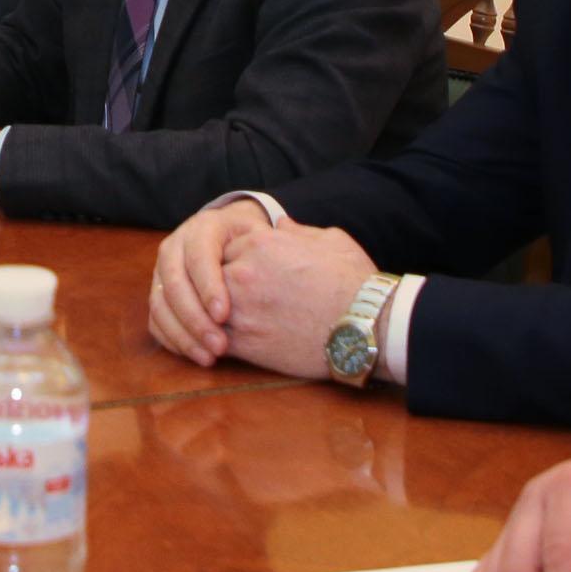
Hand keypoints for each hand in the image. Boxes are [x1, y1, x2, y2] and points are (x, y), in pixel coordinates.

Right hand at [147, 199, 270, 364]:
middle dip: (195, 318)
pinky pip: (156, 319)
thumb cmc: (256, 242)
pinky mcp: (159, 293)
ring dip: (183, 334)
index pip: (198, 256)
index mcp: (203, 228)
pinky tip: (198, 355)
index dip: (208, 287)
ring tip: (210, 357)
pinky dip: (173, 340)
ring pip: (160, 304)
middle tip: (220, 345)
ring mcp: (162, 271)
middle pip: (173, 283)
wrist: (231, 239)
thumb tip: (284, 234)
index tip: (225, 315)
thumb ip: (272, 239)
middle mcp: (176, 246)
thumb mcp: (263, 234)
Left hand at [215, 220, 380, 380]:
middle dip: (211, 288)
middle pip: (205, 276)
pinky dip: (208, 342)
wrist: (367, 326)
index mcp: (262, 242)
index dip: (227, 261)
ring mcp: (240, 307)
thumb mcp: (331, 241)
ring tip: (216, 325)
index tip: (236, 274)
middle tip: (220, 301)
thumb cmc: (355, 283)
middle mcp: (245, 271)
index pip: (222, 246)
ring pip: (202, 308)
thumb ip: (298, 231)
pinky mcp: (244, 342)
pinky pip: (209, 338)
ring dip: (206, 317)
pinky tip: (219, 346)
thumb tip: (281, 225)